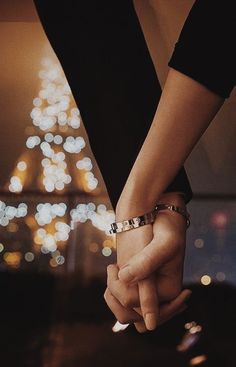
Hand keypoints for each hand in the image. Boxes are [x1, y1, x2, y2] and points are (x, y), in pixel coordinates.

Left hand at [104, 192, 190, 331]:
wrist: (160, 215)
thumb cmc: (167, 228)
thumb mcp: (162, 243)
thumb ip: (146, 263)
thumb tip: (125, 278)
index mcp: (170, 291)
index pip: (141, 310)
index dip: (123, 293)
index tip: (116, 267)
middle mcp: (161, 296)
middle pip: (132, 316)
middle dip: (117, 296)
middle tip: (114, 267)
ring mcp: (149, 291)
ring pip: (125, 312)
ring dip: (114, 296)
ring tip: (114, 268)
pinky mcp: (139, 283)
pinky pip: (123, 300)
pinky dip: (114, 290)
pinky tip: (114, 269)